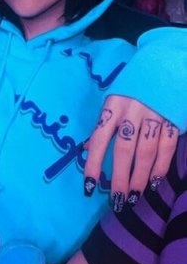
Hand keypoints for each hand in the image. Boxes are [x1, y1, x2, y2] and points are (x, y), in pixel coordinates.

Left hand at [84, 94, 178, 209]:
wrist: (167, 63)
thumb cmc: (135, 84)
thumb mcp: (114, 98)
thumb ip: (104, 124)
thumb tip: (88, 149)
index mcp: (113, 105)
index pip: (99, 140)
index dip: (94, 165)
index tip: (89, 187)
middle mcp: (133, 111)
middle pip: (124, 150)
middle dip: (120, 178)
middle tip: (117, 200)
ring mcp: (155, 115)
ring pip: (147, 152)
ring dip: (140, 177)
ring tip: (134, 196)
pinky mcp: (174, 118)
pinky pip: (167, 147)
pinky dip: (161, 166)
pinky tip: (154, 181)